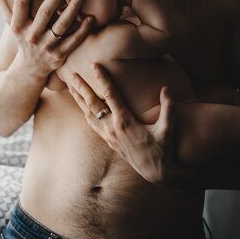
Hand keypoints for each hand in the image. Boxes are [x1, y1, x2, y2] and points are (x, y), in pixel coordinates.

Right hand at [0, 0, 93, 78]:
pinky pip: (74, 40)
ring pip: (62, 26)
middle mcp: (31, 36)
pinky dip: (83, 29)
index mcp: (18, 26)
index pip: (20, 4)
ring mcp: (46, 47)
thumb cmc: (23, 38)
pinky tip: (90, 17)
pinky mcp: (59, 55)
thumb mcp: (12, 23)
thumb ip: (5, 2)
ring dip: (73, 9)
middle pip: (45, 12)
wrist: (30, 68)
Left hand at [68, 63, 198, 188]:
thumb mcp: (168, 129)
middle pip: (92, 104)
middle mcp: (113, 128)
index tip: (94, 66)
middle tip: (72, 74)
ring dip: (79, 100)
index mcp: (125, 121)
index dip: (102, 79)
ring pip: (88, 114)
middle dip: (82, 88)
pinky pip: (92, 124)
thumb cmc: (163, 149)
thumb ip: (168, 107)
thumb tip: (166, 88)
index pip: (110, 95)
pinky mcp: (109, 141)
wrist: (156, 172)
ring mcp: (109, 136)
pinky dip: (85, 113)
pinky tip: (82, 107)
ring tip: (71, 87)